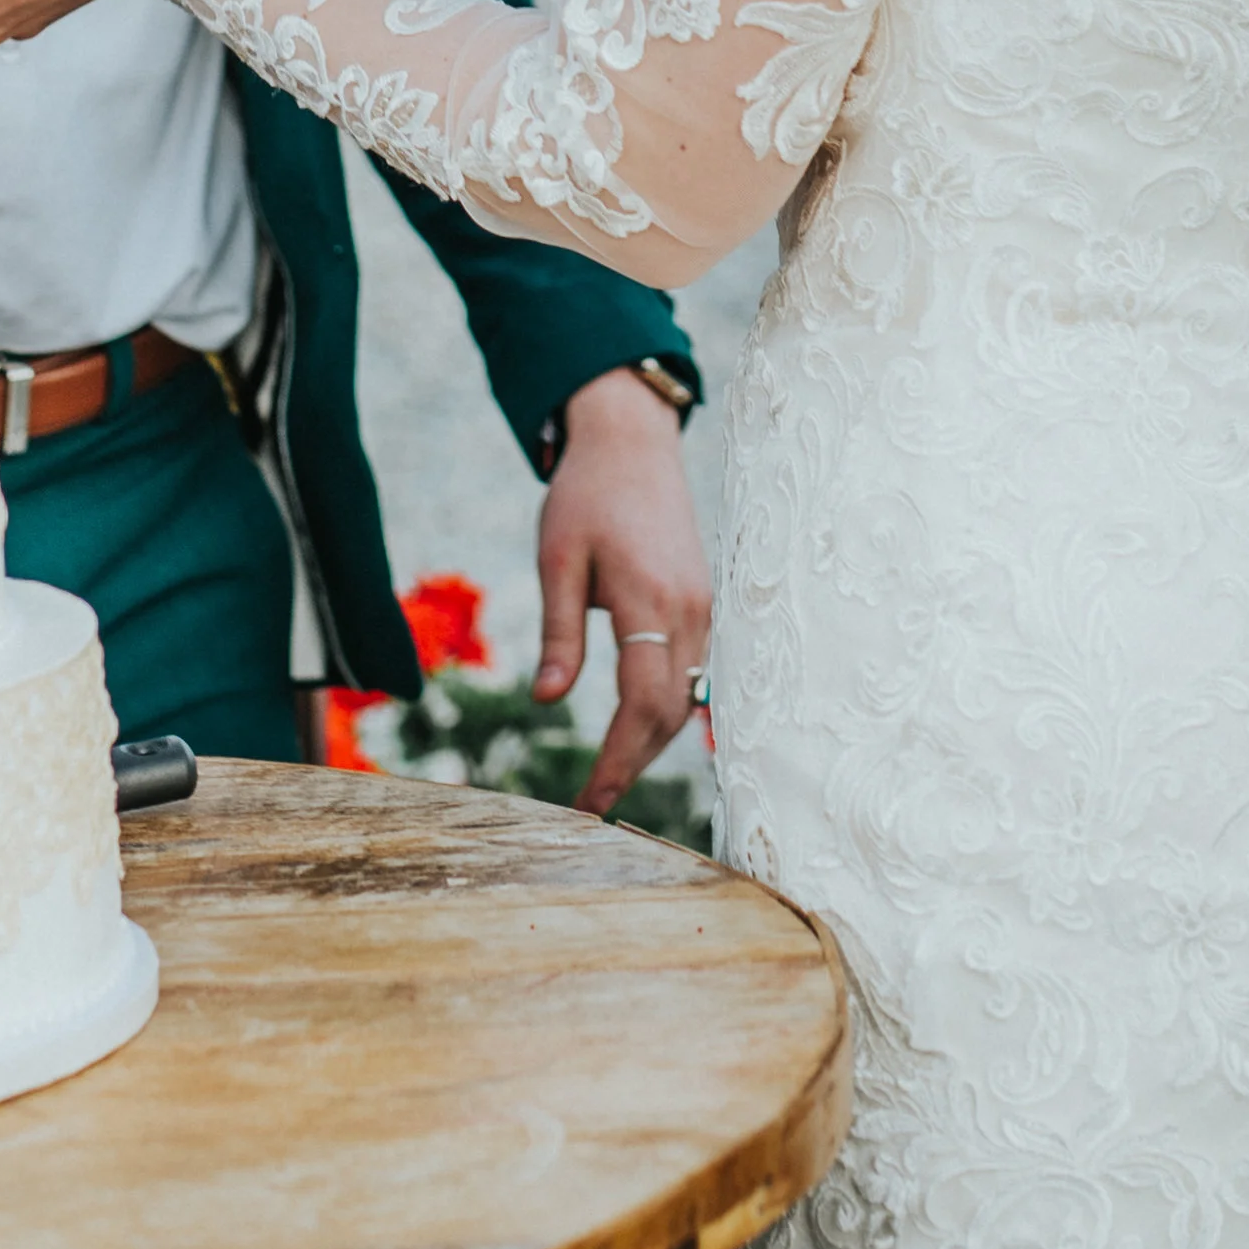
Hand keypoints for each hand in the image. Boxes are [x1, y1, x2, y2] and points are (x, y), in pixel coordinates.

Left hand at [536, 367, 711, 817]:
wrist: (632, 442)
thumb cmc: (586, 495)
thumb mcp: (557, 560)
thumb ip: (558, 634)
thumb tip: (545, 702)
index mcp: (650, 602)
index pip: (641, 706)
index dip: (616, 761)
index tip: (586, 804)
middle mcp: (690, 612)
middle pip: (670, 714)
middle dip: (632, 765)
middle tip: (591, 806)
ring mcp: (704, 608)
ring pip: (687, 699)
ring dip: (650, 742)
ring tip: (607, 776)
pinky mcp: (702, 603)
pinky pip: (691, 673)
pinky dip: (665, 710)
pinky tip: (635, 729)